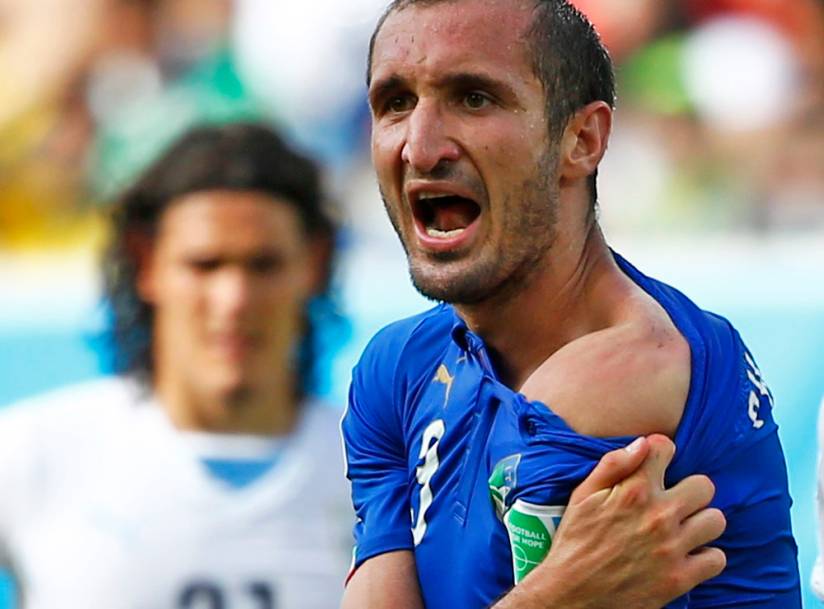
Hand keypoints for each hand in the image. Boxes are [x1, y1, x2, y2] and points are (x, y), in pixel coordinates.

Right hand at [495, 435, 725, 608]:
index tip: (657, 464)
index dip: (661, 453)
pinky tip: (687, 554)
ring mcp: (672, 547)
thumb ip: (613, 464)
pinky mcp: (680, 578)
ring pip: (716, 520)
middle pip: (704, 486)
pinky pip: (717, 558)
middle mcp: (658, 515)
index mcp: (634, 490)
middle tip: (674, 502)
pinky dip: (705, 557)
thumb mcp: (582, 496)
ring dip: (701, 523)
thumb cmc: (575, 541)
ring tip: (684, 528)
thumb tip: (643, 443)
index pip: (665, 448)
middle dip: (689, 490)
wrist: (571, 593)